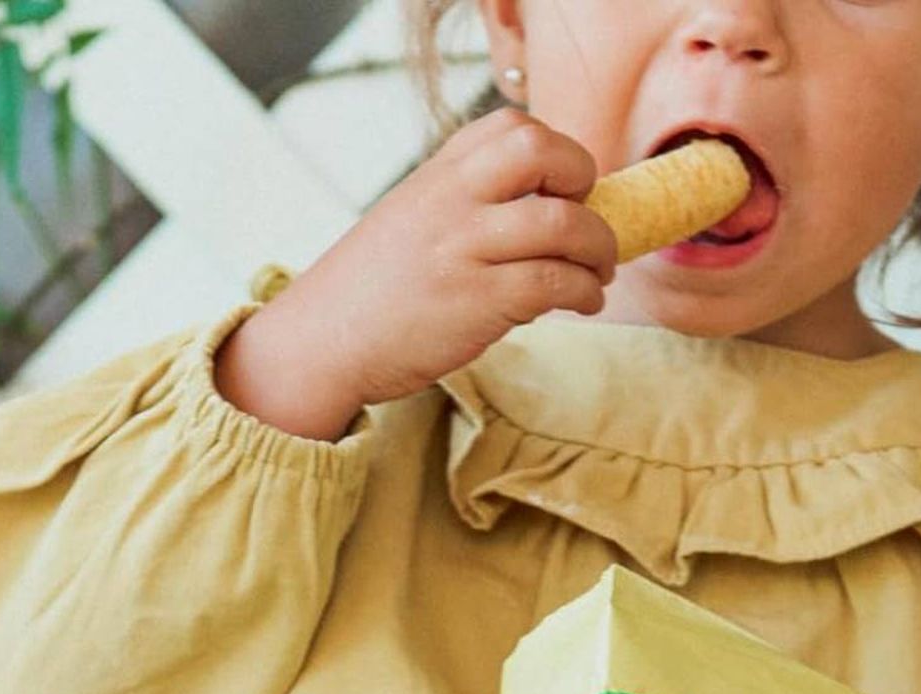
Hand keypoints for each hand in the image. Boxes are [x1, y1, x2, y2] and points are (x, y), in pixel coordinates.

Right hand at [215, 108, 617, 435]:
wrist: (320, 341)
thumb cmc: (374, 288)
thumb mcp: (413, 218)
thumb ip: (470, 202)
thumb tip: (552, 213)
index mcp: (438, 174)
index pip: (514, 125)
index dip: (557, 153)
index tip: (563, 190)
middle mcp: (451, 200)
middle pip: (542, 151)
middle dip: (585, 180)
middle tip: (588, 219)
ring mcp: (463, 248)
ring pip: (564, 224)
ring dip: (599, 250)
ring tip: (596, 274)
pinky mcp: (476, 300)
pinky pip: (555, 284)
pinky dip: (585, 293)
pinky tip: (583, 302)